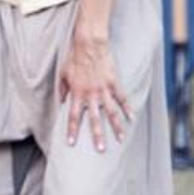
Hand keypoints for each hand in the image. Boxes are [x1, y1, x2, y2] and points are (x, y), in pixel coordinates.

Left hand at [59, 33, 130, 151]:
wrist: (89, 45)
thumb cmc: (74, 59)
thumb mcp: (63, 75)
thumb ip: (62, 91)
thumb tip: (61, 103)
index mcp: (76, 94)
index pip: (72, 116)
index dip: (72, 130)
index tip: (71, 143)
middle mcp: (90, 95)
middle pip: (93, 119)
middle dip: (97, 135)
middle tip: (100, 150)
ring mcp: (103, 90)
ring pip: (111, 112)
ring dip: (116, 127)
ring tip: (121, 139)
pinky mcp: (114, 83)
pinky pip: (122, 98)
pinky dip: (127, 109)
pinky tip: (132, 118)